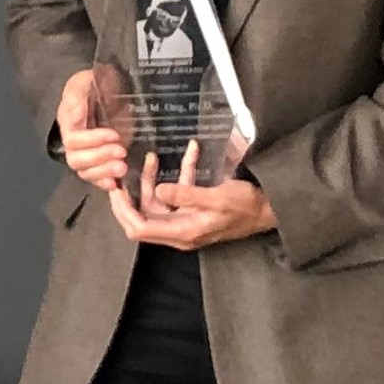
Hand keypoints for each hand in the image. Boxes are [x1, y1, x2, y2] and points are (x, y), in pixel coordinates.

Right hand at [57, 68, 132, 194]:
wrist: (111, 88)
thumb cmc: (97, 82)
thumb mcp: (85, 80)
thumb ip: (77, 94)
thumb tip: (74, 115)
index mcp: (69, 122)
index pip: (73, 140)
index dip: (92, 140)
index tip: (114, 134)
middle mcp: (76, 142)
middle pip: (77, 160)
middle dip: (100, 159)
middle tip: (122, 151)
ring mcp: (89, 153)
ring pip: (86, 172)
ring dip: (104, 172)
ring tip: (123, 167)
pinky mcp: (102, 160)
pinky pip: (96, 179)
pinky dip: (104, 183)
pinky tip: (115, 184)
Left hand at [102, 142, 276, 249]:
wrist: (268, 208)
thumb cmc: (245, 206)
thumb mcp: (217, 198)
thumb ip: (187, 194)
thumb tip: (159, 190)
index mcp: (182, 232)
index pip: (139, 228)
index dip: (123, 211)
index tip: (115, 188)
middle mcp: (179, 229)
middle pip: (143, 215)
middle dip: (132, 193)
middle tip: (120, 173)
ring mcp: (186, 218)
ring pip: (159, 200)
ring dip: (154, 178)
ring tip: (153, 156)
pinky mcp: (194, 208)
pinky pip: (179, 192)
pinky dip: (182, 173)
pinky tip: (191, 151)